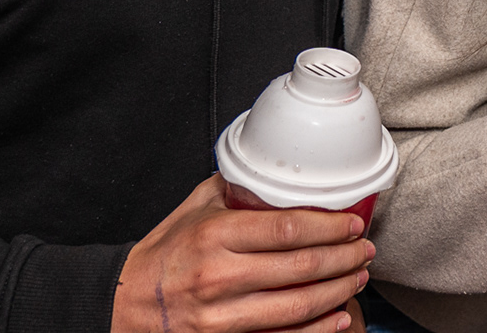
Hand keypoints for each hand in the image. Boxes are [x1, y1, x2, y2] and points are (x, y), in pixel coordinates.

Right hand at [111, 175, 373, 332]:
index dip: (329, 228)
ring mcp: (221, 317)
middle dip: (344, 259)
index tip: (352, 224)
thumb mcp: (193, 211)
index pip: (287, 230)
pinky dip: (317, 331)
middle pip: (300, 268)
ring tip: (357, 279)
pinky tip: (338, 318)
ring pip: (297, 306)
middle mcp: (219, 277)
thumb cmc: (162, 256)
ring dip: (338, 292)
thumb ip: (234, 189)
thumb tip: (275, 169)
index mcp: (214, 236)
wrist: (122, 307)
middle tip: (364, 250)